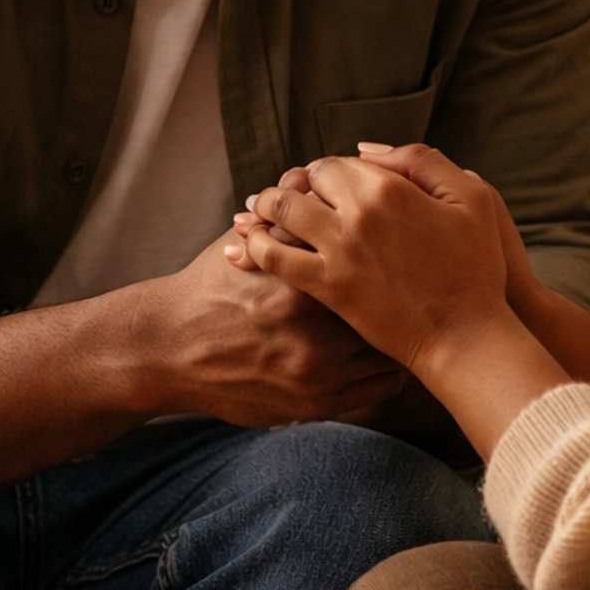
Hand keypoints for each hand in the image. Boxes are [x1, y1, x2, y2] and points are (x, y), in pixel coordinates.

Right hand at [142, 233, 410, 426]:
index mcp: (300, 282)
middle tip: (419, 285)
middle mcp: (312, 330)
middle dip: (403, 296)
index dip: (393, 257)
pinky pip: (378, 388)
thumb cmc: (213, 287)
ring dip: (400, 335)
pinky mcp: (315, 404)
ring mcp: (316, 372)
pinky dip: (388, 369)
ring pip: (389, 352)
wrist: (170, 348)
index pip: (372, 264)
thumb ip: (291, 222)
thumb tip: (322, 185)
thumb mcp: (247, 241)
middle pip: (387, 309)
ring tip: (408, 317)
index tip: (404, 250)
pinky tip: (388, 351)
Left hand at [230, 145, 544, 322]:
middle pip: (305, 182)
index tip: (325, 183)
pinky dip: (255, 247)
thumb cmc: (476, 267)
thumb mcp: (473, 197)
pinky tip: (245, 248)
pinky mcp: (328, 287)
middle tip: (287, 194)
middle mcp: (357, 213)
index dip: (327, 170)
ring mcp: (338, 251)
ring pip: (281, 211)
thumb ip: (422, 161)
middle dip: (295, 185)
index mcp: (390, 188)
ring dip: (265, 207)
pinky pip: (276, 258)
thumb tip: (366, 149)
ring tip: (255, 212)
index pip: (337, 162)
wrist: (465, 335)